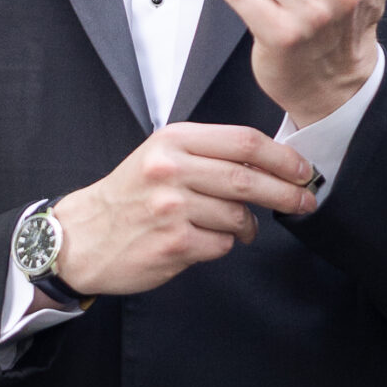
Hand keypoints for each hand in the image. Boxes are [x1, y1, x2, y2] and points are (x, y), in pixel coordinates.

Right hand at [52, 122, 317, 295]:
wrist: (81, 237)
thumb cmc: (129, 197)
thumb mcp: (161, 157)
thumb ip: (208, 154)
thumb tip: (269, 163)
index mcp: (173, 140)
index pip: (244, 141)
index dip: (283, 157)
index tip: (303, 170)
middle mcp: (171, 169)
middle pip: (249, 179)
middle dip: (287, 193)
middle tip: (305, 201)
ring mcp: (172, 208)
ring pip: (238, 216)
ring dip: (247, 225)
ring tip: (238, 227)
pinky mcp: (174, 243)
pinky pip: (222, 245)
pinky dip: (223, 245)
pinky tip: (204, 241)